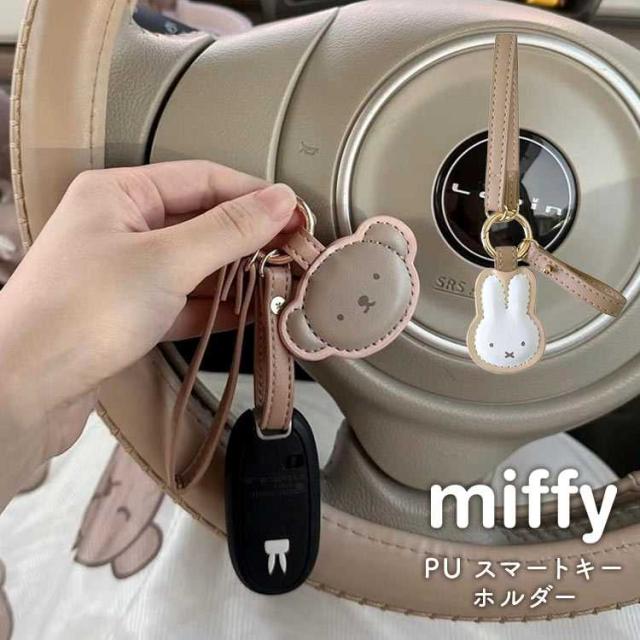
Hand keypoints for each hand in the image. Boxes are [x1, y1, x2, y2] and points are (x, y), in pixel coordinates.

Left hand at [0, 161, 297, 503]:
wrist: (23, 391)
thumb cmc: (83, 312)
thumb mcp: (167, 260)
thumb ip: (228, 230)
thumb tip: (281, 199)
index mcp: (120, 194)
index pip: (204, 179)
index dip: (255, 195)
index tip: (298, 215)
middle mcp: (123, 227)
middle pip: (203, 222)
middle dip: (251, 239)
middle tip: (297, 254)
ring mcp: (128, 273)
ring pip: (197, 264)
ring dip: (239, 276)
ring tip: (284, 284)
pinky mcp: (132, 313)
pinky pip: (186, 300)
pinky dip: (218, 307)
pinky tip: (253, 313)